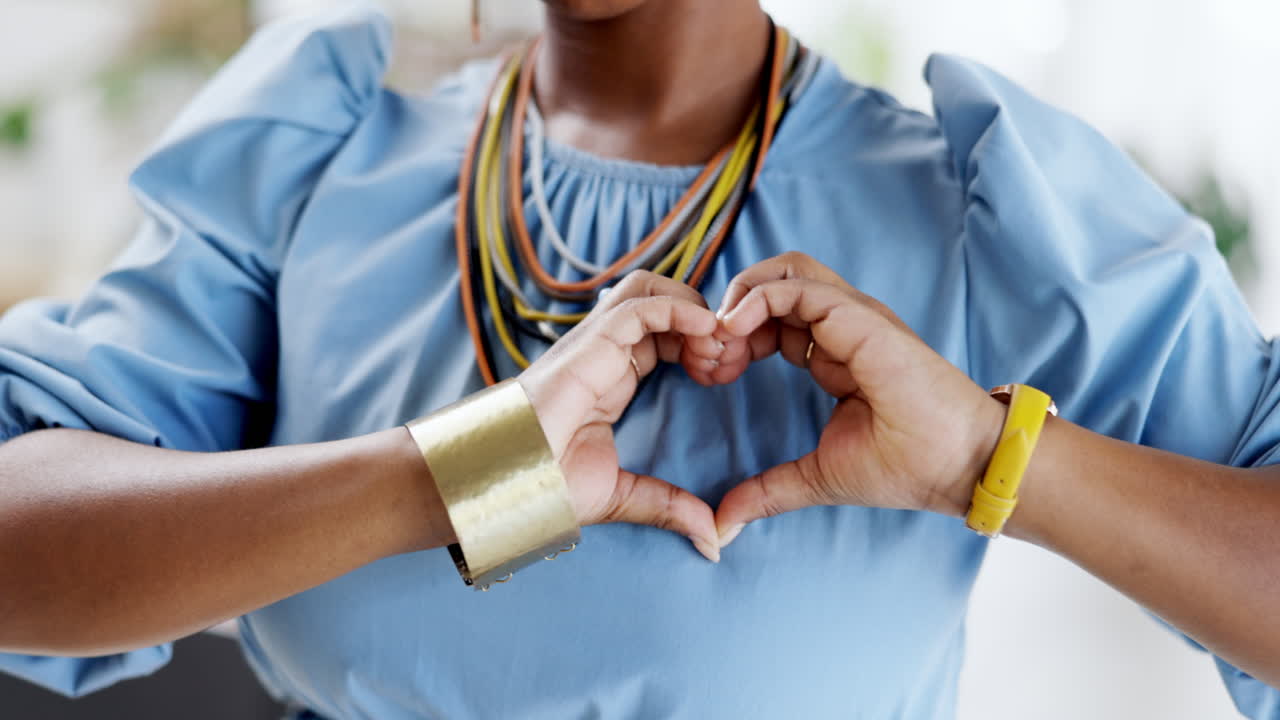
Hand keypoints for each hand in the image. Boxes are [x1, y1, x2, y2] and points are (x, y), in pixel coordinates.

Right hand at [518, 271, 724, 560]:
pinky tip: (705, 332)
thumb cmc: (545, 485)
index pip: (662, 334)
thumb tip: (713, 540)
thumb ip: (667, 507)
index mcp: (612, 376)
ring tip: (715, 345)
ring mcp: (595, 343)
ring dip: (691, 307)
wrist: (503, 481)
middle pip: (658, 300)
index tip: (722, 376)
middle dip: (701, 319)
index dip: (699, 343)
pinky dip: (679, 309)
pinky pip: (640, 305)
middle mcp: (604, 352)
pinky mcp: (590, 343)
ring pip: (649, 290)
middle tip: (726, 358)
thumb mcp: (621, 496)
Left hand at [708, 253, 1006, 546]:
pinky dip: (758, 298)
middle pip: (773, 285)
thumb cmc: (906, 468)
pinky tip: (733, 329)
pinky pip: (798, 287)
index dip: (736, 337)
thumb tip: (722, 523)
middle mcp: (843, 326)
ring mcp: (854, 318)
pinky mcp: (861, 319)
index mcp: (836, 352)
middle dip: (729, 313)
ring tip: (719, 337)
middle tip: (707, 357)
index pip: (773, 320)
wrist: (960, 467)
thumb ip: (768, 491)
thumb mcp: (817, 477)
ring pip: (785, 271)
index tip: (712, 374)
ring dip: (740, 296)